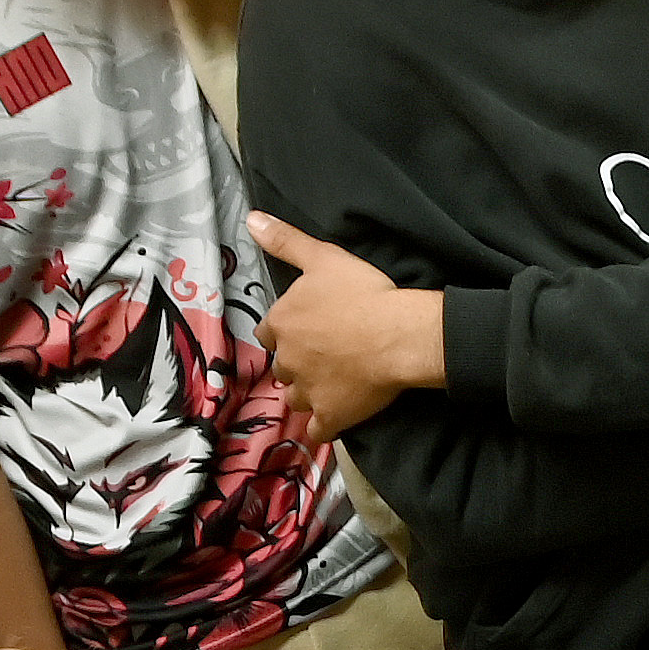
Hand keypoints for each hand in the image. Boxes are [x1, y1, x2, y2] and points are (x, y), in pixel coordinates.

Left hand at [245, 215, 439, 437]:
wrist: (398, 334)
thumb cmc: (362, 292)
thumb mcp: (322, 257)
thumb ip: (285, 240)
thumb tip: (250, 219)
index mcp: (281, 324)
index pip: (269, 334)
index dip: (286, 333)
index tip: (307, 330)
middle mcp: (287, 360)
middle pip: (282, 368)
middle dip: (297, 365)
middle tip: (324, 357)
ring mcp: (307, 392)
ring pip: (296, 398)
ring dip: (308, 394)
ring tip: (331, 386)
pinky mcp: (330, 417)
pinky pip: (318, 430)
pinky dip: (324, 425)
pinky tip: (336, 417)